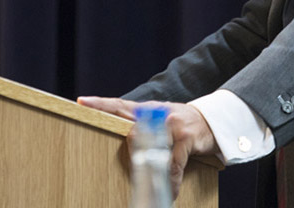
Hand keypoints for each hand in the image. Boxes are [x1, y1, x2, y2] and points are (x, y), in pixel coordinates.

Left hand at [77, 96, 219, 197]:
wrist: (212, 121)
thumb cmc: (179, 124)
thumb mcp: (159, 120)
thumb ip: (141, 127)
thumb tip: (121, 140)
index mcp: (146, 110)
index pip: (118, 105)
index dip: (100, 104)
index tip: (81, 102)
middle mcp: (156, 113)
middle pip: (128, 123)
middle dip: (112, 129)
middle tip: (97, 134)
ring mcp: (171, 124)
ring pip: (150, 148)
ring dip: (147, 170)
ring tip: (144, 185)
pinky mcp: (185, 137)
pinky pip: (173, 164)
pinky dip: (171, 181)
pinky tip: (171, 191)